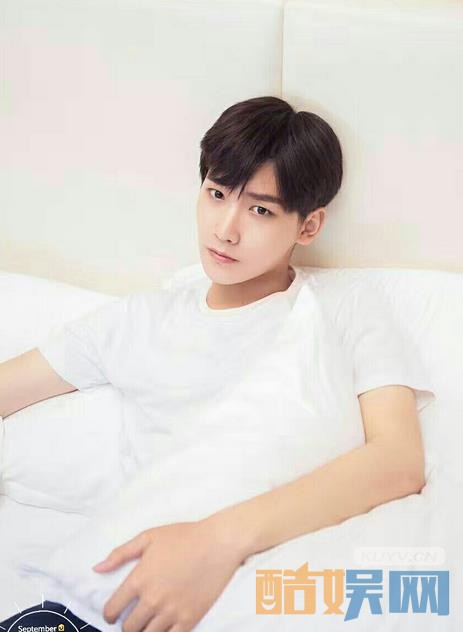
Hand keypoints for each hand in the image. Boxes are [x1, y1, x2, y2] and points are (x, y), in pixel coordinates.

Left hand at [92, 520, 245, 631]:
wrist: (218, 543)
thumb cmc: (184, 536)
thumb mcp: (149, 537)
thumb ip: (120, 554)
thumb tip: (97, 568)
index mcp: (139, 579)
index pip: (113, 608)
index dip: (109, 614)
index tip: (112, 614)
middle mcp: (152, 599)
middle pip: (129, 628)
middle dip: (126, 626)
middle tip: (131, 620)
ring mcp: (171, 611)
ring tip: (146, 626)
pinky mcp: (190, 619)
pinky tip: (162, 629)